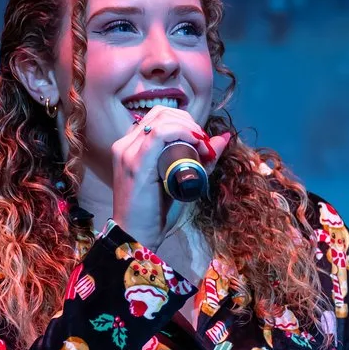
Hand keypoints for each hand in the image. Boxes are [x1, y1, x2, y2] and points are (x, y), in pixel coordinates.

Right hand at [110, 105, 233, 249]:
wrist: (136, 236)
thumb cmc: (155, 213)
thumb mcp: (181, 181)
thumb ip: (201, 161)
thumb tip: (223, 138)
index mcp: (131, 147)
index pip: (158, 117)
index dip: (185, 122)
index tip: (202, 141)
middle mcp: (125, 145)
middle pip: (161, 113)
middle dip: (189, 122)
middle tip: (204, 143)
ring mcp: (128, 152)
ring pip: (162, 120)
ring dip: (189, 127)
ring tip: (203, 147)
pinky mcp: (136, 162)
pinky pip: (160, 134)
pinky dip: (183, 134)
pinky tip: (196, 145)